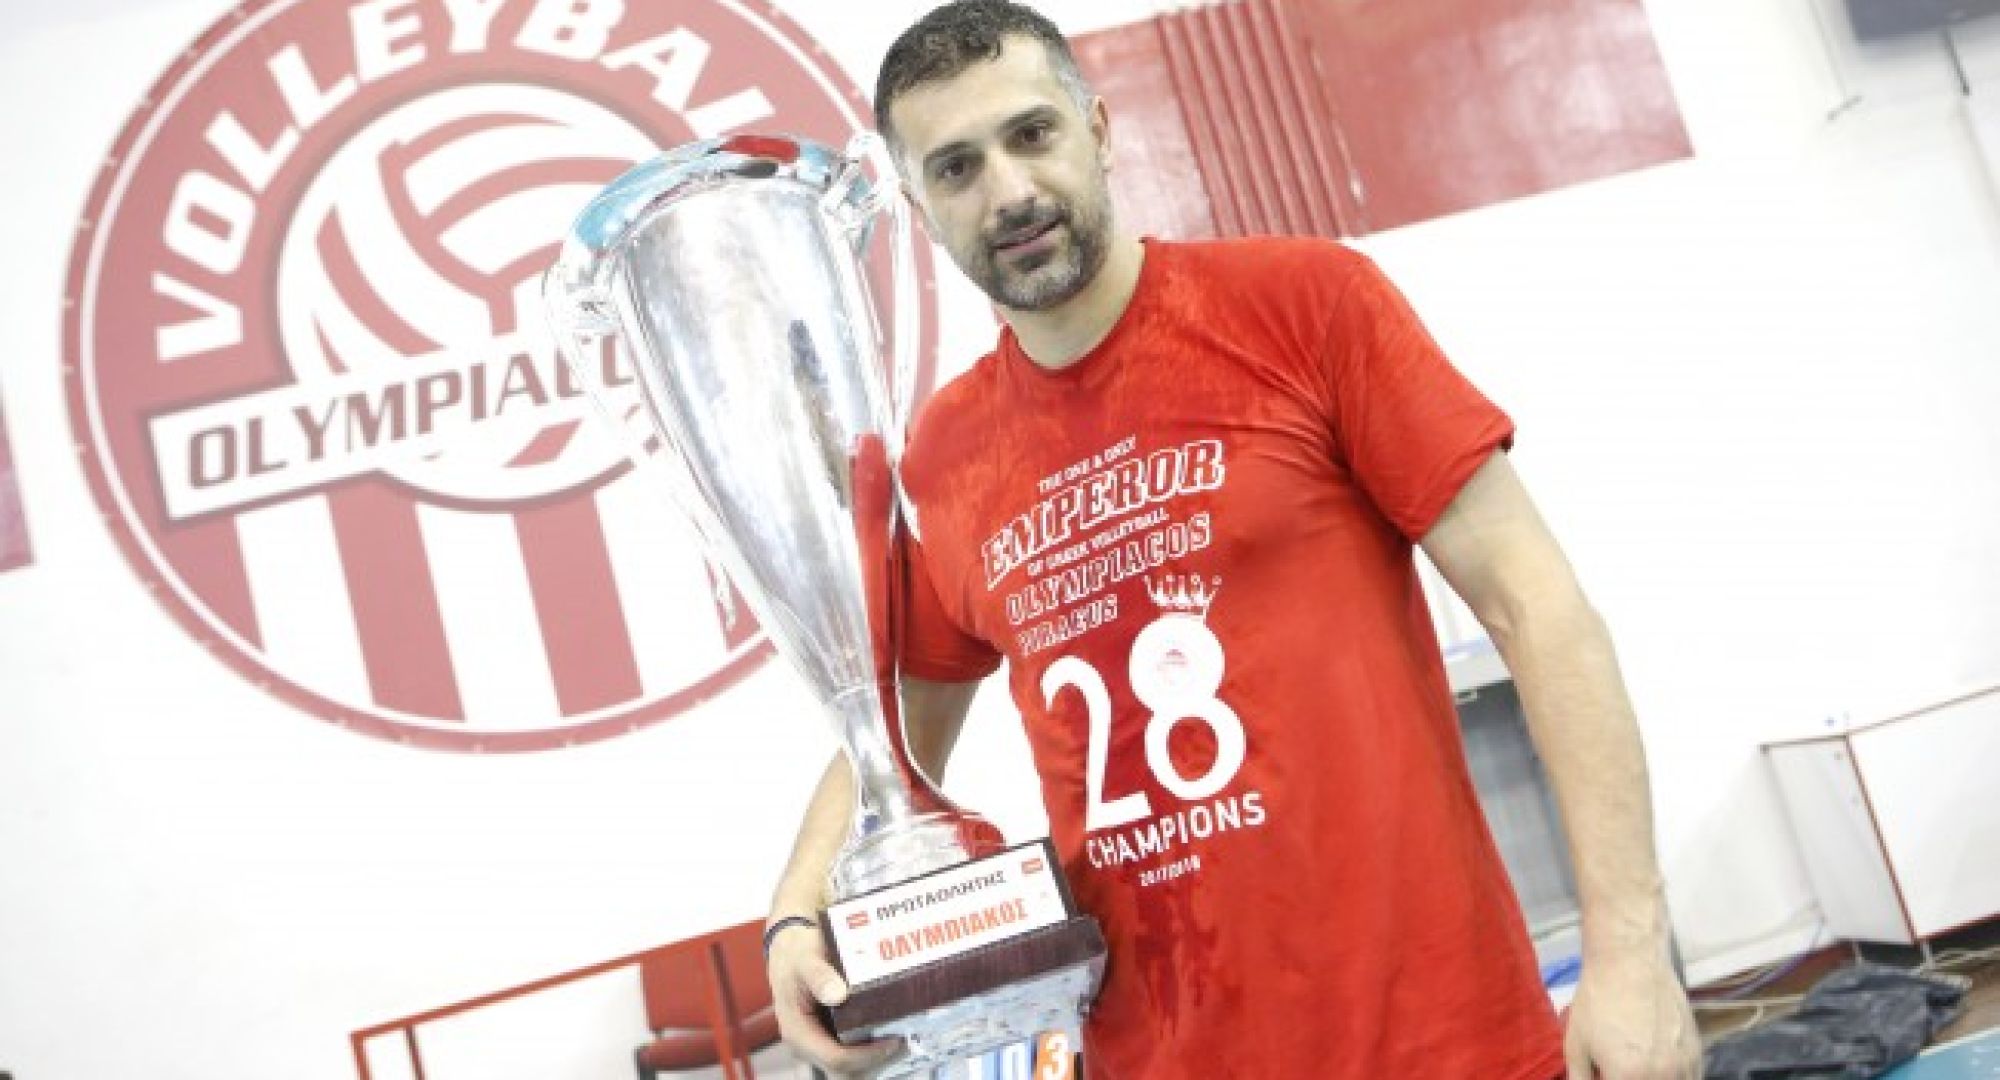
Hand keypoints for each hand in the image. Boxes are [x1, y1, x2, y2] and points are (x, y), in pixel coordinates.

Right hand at [765, 920, 902, 1076]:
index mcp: (798, 1032)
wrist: (790, 950)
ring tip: (904, 1038)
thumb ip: (819, 975)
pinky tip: (893, 1032)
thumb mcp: (804, 958)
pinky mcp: (833, 1038)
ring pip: (853, 1070)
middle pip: (847, 1072)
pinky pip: (855, 1056)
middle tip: (906, 1042)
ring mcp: (821, 1044)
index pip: (836, 1059)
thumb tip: (838, 995)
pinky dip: (875, 1050)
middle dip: (877, 1062)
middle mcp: (809, 1045)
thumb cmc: (796, 954)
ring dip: (878, 1059)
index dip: (867, 1055)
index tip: (895, 1040)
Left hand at [1563, 951, 1701, 1078]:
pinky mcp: (1697, 1052)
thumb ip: (1580, 1078)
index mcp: (1628, 1077)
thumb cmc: (1597, 1001)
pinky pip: (1692, 1079)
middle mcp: (1662, 1076)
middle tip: (1618, 1070)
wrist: (1630, 962)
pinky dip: (1675, 1079)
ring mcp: (1684, 1065)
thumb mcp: (1576, 1044)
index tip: (1606, 1075)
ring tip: (1638, 1067)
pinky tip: (1659, 1070)